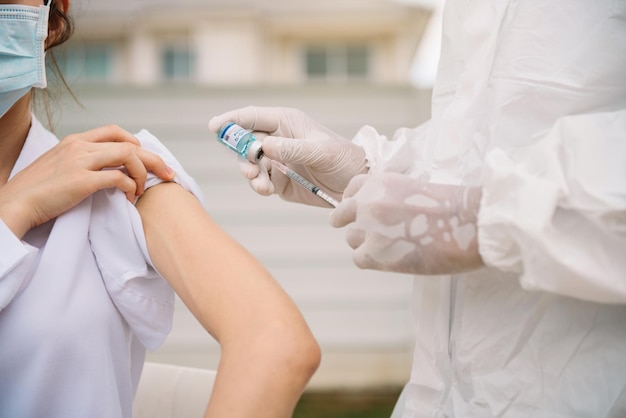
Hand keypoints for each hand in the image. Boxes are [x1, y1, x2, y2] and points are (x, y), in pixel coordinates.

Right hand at [0, 125, 173, 238]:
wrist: (14, 204)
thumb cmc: (37, 192)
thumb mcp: (59, 167)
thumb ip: (81, 162)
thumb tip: (106, 170)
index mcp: (74, 141)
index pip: (115, 131)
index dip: (136, 144)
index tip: (148, 161)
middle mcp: (79, 146)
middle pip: (128, 143)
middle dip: (154, 158)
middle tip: (168, 173)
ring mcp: (80, 162)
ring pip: (128, 156)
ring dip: (143, 174)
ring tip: (142, 191)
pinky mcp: (81, 181)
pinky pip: (118, 177)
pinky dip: (130, 187)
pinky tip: (130, 197)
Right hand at [209, 106, 367, 206]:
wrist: (356, 185)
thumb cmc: (343, 159)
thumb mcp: (321, 151)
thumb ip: (293, 148)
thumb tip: (264, 146)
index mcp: (286, 123)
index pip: (252, 117)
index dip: (232, 121)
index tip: (215, 127)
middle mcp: (277, 140)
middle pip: (245, 143)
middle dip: (242, 155)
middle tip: (249, 169)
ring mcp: (276, 162)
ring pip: (250, 165)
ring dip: (250, 173)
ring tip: (260, 183)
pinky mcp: (279, 182)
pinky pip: (260, 183)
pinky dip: (259, 187)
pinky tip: (266, 190)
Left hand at [330, 173, 484, 274]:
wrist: (472, 223)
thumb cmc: (454, 208)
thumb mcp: (415, 189)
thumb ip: (390, 198)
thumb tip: (380, 215)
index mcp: (380, 182)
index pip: (351, 190)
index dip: (353, 202)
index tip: (358, 211)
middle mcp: (368, 202)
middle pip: (341, 216)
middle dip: (352, 225)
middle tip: (366, 234)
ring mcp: (369, 228)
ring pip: (351, 239)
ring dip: (365, 245)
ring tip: (392, 248)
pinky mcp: (375, 253)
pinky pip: (359, 259)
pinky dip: (373, 261)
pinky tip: (393, 259)